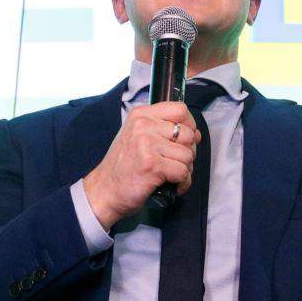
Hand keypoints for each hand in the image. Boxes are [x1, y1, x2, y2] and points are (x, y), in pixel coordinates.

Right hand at [83, 102, 201, 228]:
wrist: (105, 190)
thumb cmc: (124, 166)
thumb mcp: (138, 137)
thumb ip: (164, 130)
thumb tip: (196, 134)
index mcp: (141, 115)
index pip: (180, 109)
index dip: (190, 126)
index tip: (184, 140)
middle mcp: (143, 126)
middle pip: (188, 134)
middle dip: (189, 152)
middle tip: (176, 163)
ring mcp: (146, 145)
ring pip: (188, 155)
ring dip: (186, 170)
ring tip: (172, 175)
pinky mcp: (152, 165)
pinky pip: (183, 172)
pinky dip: (183, 183)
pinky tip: (173, 185)